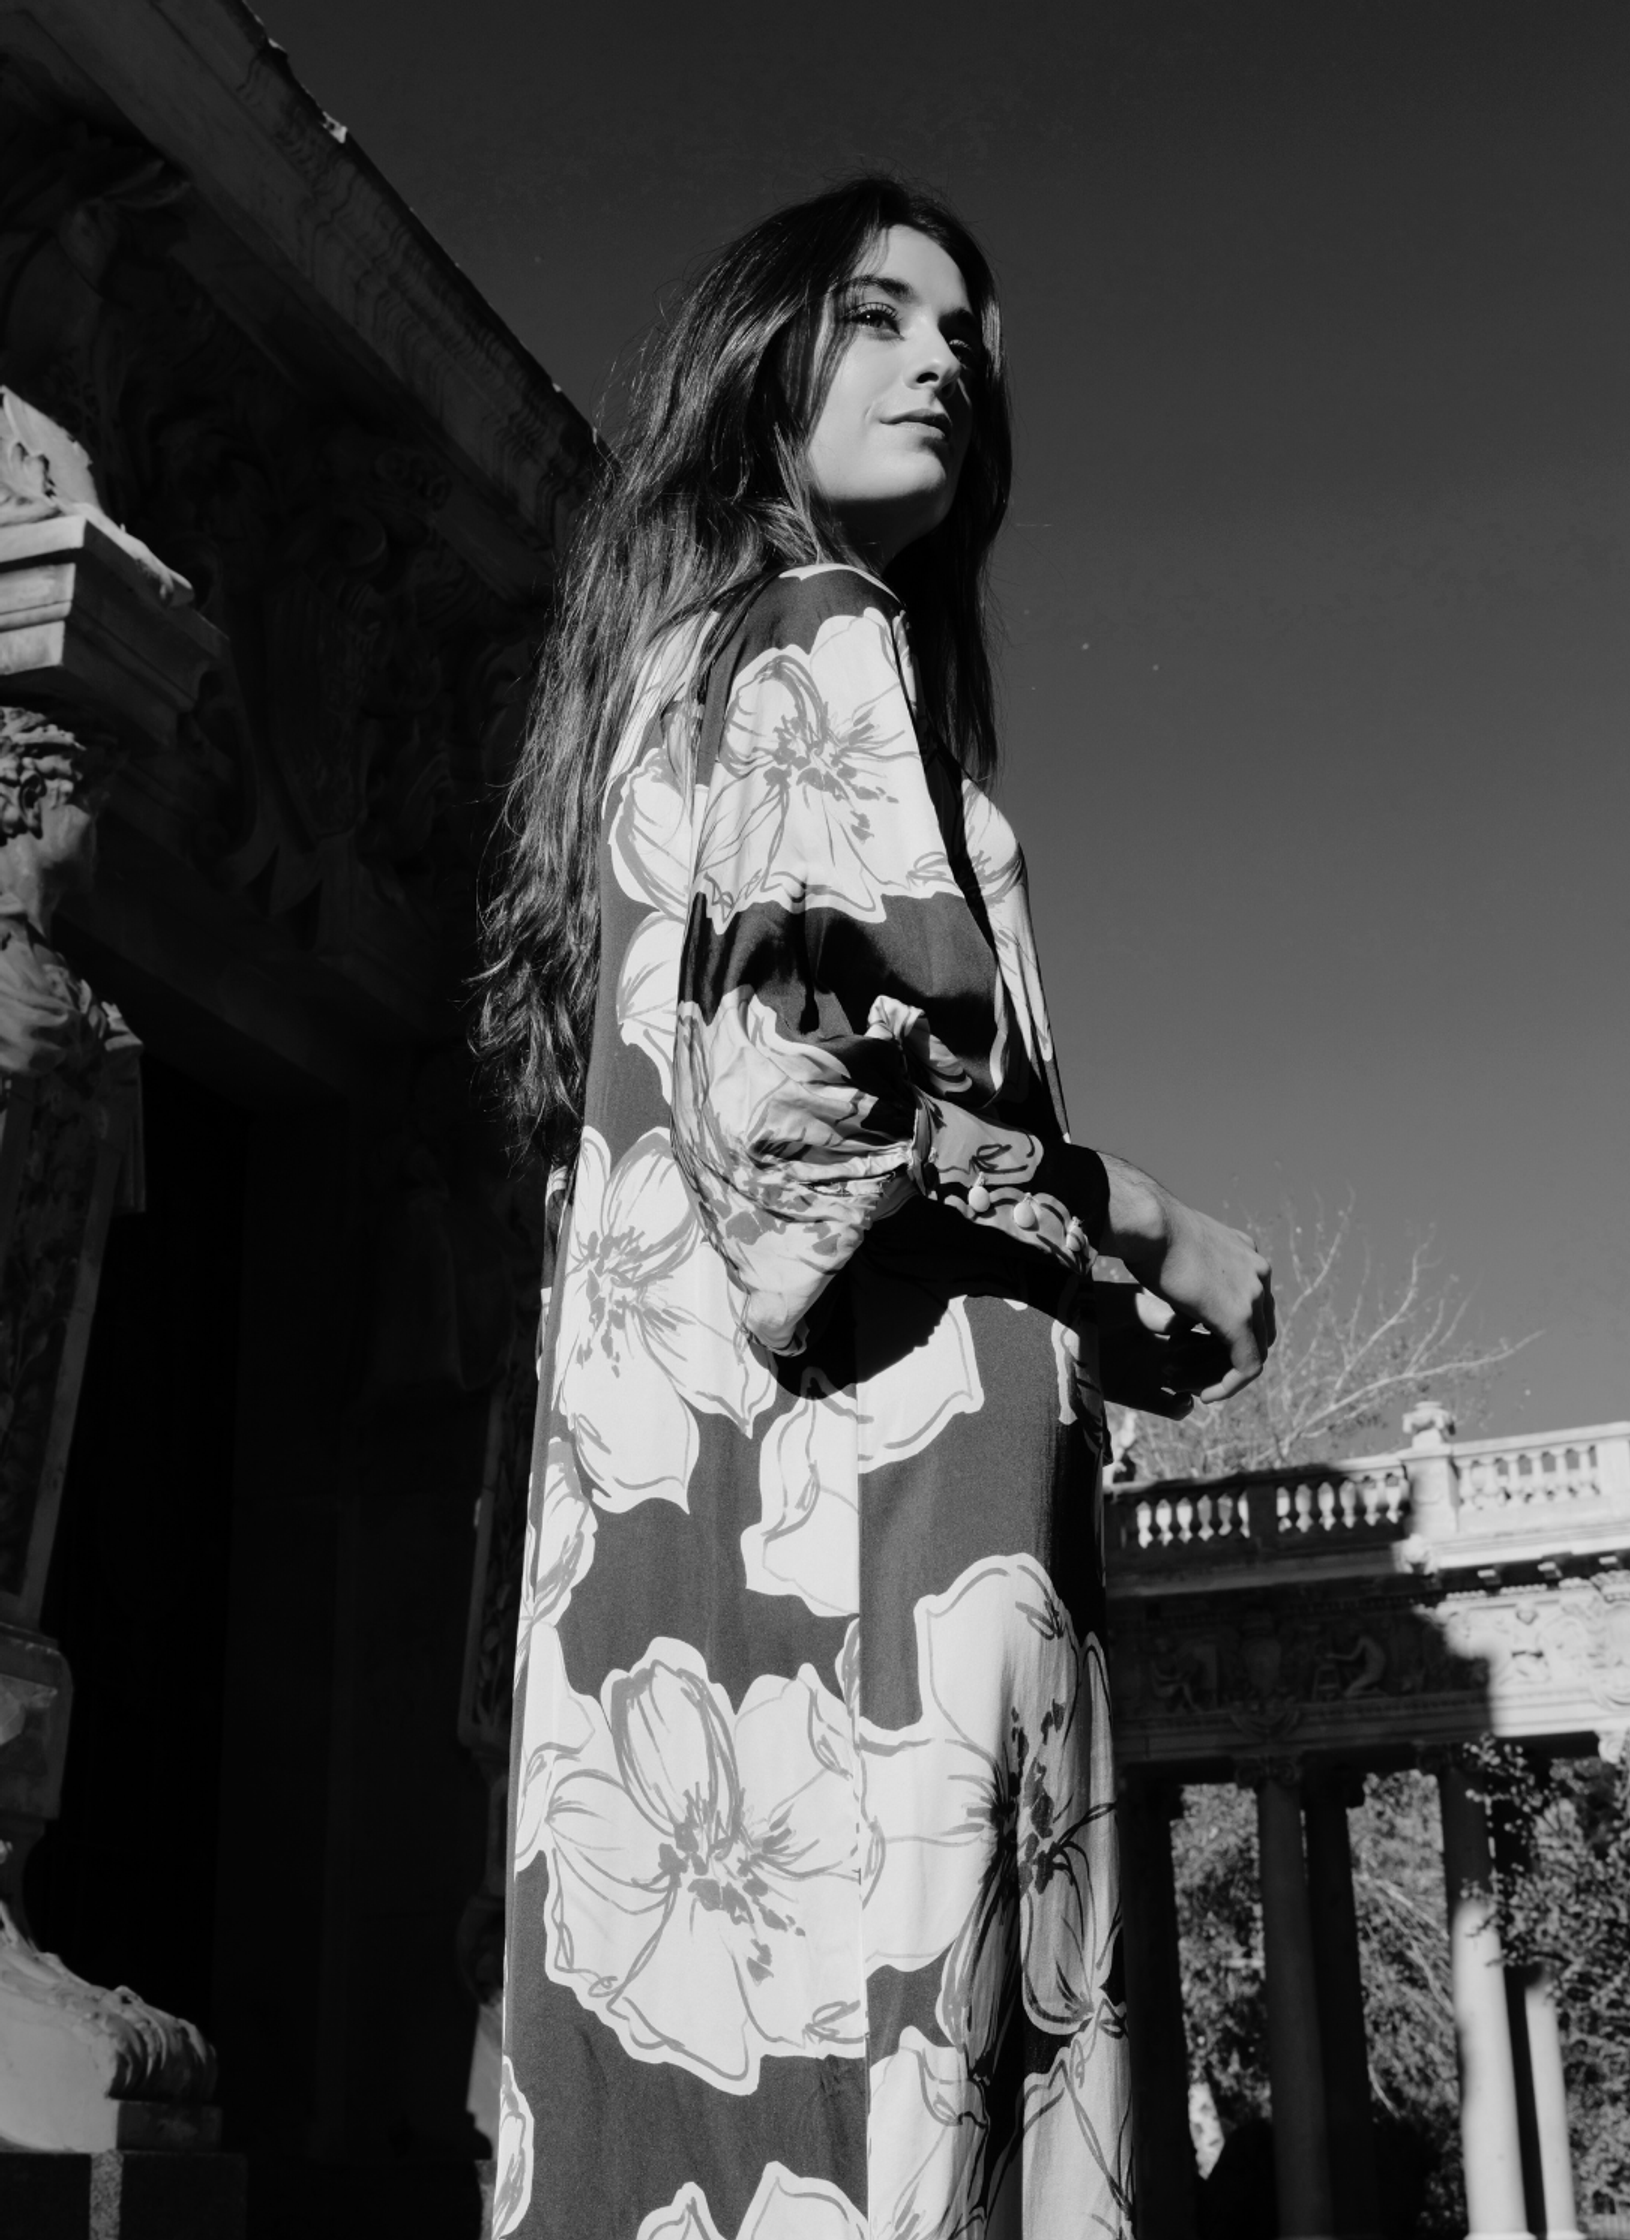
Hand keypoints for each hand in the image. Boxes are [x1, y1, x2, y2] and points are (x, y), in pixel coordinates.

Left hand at [1094, 1283, 1235, 1416]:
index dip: (1214, 1336)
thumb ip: (1153, 1311)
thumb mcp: (1120, 1304)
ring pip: (1195, 1382)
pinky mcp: (1140, 1395)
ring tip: (1179, 1380)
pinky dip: (1182, 1408)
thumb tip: (1189, 1322)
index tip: (1207, 1337)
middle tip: (1193, 1363)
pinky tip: (1180, 1400)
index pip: (1206, 1329)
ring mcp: (1154, 1370)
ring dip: (1198, 1385)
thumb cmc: (1084, 1308)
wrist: (1051, 1335)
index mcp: (1165, 1317)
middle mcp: (1165, 1344)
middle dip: (1210, 1364)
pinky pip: (1172, 1407)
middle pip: (1207, 1358)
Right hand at [1099, 1158, 1275, 1402]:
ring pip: (1256, 1348)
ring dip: (1228, 1372)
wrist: (1147, 1222)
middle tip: (1202, 1374)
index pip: (1251, 1302)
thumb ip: (1188, 1270)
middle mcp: (1258, 1271)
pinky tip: (1207, 1395)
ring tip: (1201, 1389)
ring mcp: (1254, 1293)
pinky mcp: (1239, 1317)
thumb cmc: (1146, 1230)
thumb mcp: (1176, 1249)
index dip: (1229, 1330)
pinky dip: (1231, 1384)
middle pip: (1260, 1327)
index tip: (1199, 1346)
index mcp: (1245, 1253)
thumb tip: (1177, 1289)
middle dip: (1232, 1355)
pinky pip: (1248, 1364)